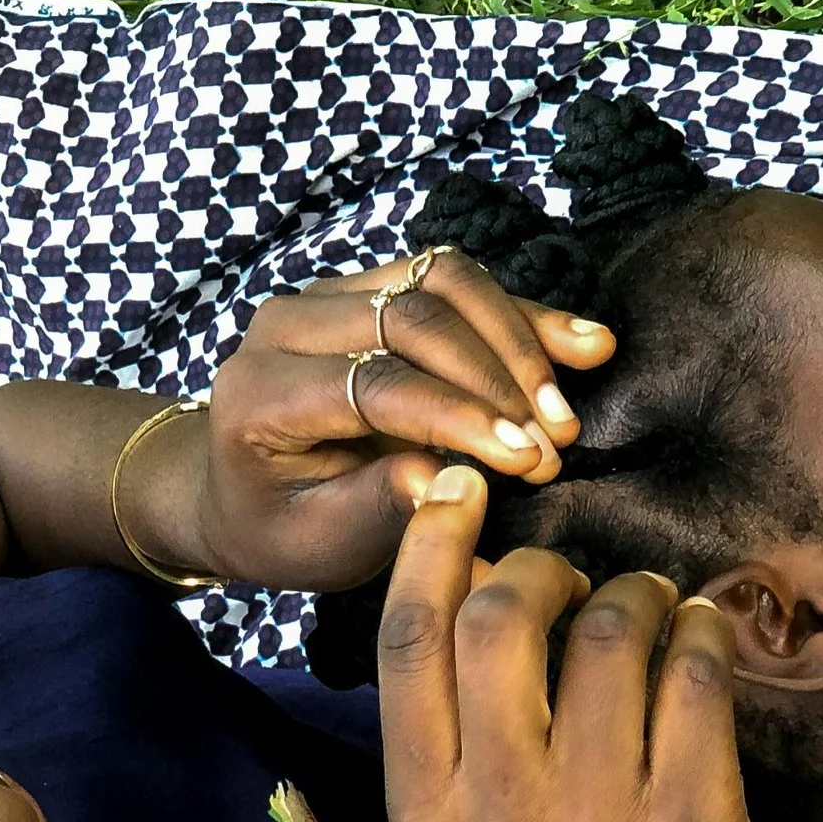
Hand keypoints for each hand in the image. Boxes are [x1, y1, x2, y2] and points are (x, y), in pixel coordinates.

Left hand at [132, 252, 615, 590]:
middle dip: (500, 377)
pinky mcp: (372, 284)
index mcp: (262, 392)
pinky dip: (520, 313)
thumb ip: (379, 507)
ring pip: (441, 280)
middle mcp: (287, 325)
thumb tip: (453, 482)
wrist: (240, 489)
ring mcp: (331, 294)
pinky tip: (582, 345)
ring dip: (519, 338)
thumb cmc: (282, 526)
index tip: (528, 457)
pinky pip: (453, 279)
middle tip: (557, 440)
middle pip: (414, 318)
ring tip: (568, 405)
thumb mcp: (320, 541)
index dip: (459, 416)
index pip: (375, 384)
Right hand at [378, 463, 755, 821]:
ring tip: (649, 609)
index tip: (458, 490)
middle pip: (502, 615)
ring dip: (635, 592)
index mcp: (421, 811)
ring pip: (609, 630)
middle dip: (542, 568)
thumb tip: (468, 569)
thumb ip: (446, 724)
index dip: (433, 543)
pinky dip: (701, 630)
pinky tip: (699, 636)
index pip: (412, 637)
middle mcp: (498, 814)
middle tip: (571, 578)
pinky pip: (695, 674)